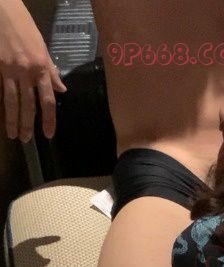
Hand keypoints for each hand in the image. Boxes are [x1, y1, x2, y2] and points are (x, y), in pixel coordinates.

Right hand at [0, 0, 66, 140]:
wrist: (2, 10)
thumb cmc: (24, 26)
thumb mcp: (42, 46)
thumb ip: (50, 70)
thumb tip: (61, 89)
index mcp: (41, 67)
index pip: (47, 99)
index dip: (49, 119)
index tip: (48, 134)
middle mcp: (27, 71)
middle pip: (29, 104)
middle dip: (28, 124)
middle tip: (26, 140)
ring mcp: (10, 70)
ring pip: (13, 101)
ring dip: (13, 120)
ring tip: (13, 135)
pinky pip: (3, 90)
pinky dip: (3, 104)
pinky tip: (3, 114)